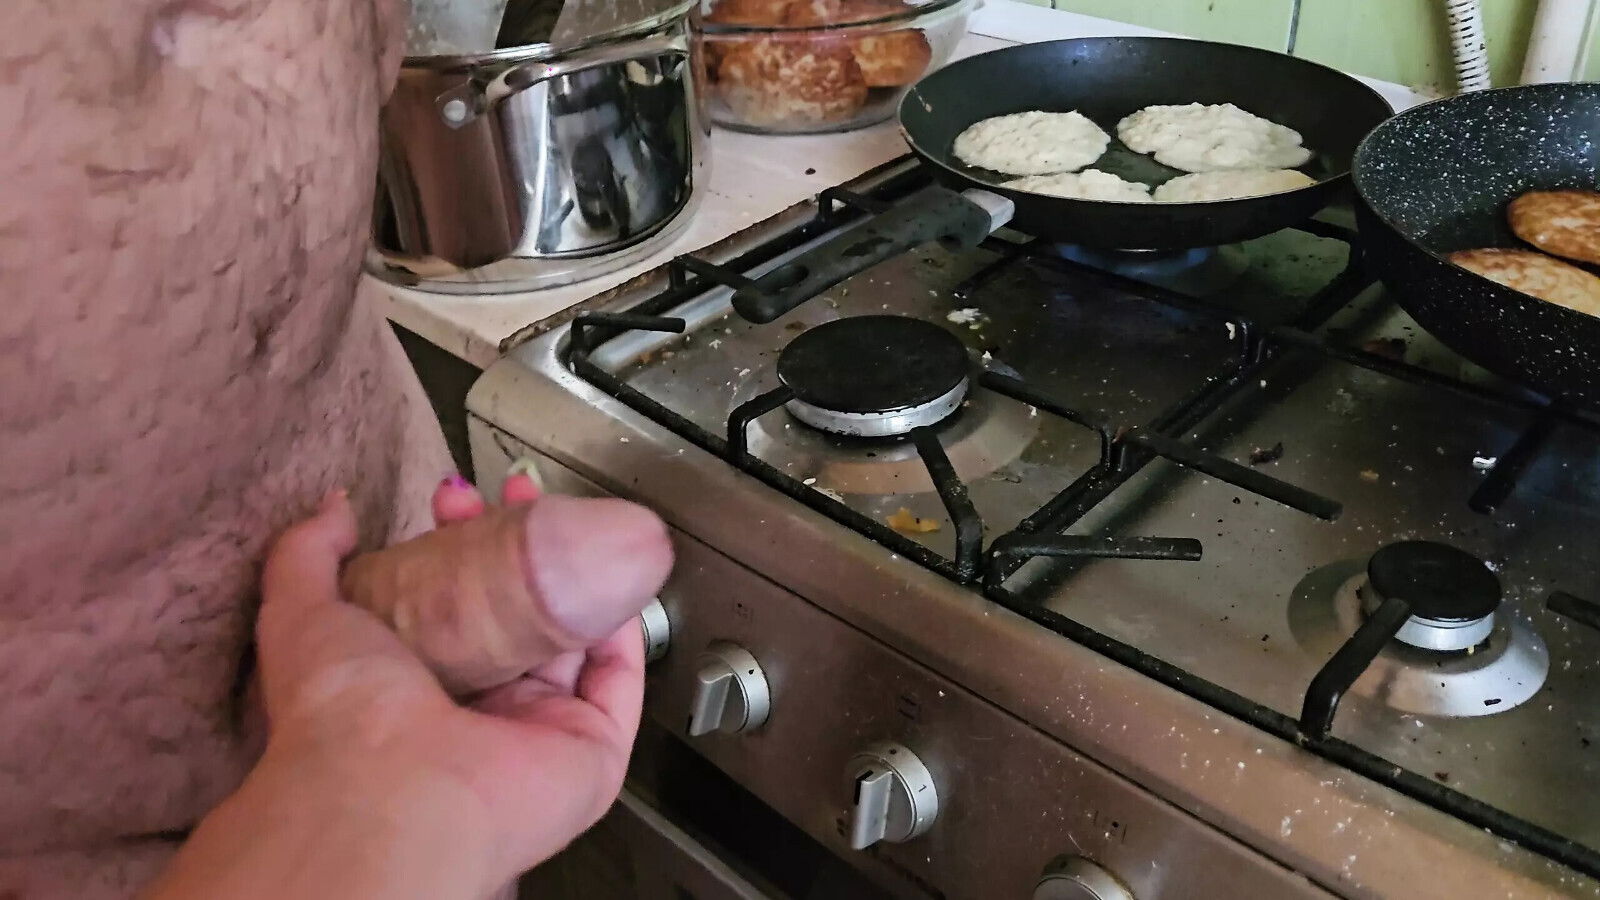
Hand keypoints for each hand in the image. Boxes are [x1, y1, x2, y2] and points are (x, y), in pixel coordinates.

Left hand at [144, 478, 671, 899]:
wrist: (389, 786)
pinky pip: (619, 680)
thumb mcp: (301, 613)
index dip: (462, 546)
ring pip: (574, 642)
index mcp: (414, 689)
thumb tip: (332, 510)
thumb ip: (306, 556)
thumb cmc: (339, 714)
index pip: (452, 606)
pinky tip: (613, 576)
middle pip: (519, 617)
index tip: (463, 501)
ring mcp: (538, 731)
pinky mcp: (591, 748)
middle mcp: (478, 714)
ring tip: (570, 520)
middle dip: (523, 551)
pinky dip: (624, 629)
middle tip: (517, 497)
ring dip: (577, 578)